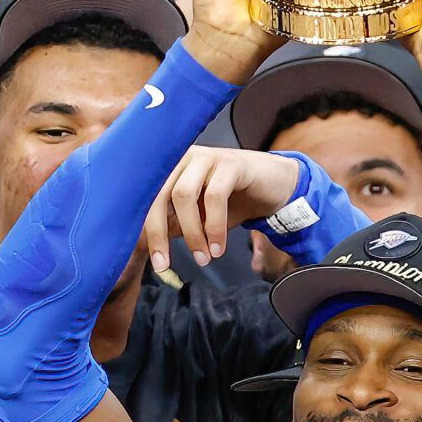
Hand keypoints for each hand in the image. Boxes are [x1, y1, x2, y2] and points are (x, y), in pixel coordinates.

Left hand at [142, 146, 303, 270]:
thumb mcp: (198, 216)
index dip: (144, 229)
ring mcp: (206, 156)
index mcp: (170, 168)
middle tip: (164, 264)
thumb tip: (148, 244)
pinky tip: (218, 246)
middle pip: (157, 194)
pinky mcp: (230, 162)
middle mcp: (183, 157)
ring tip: (203, 258)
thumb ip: (174, 223)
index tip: (154, 260)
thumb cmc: (233, 200)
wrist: (276, 185)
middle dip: (158, 233)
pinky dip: (214, 226)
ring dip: (192, 233)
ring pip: (183, 195)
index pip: (145, 197)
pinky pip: (215, 196)